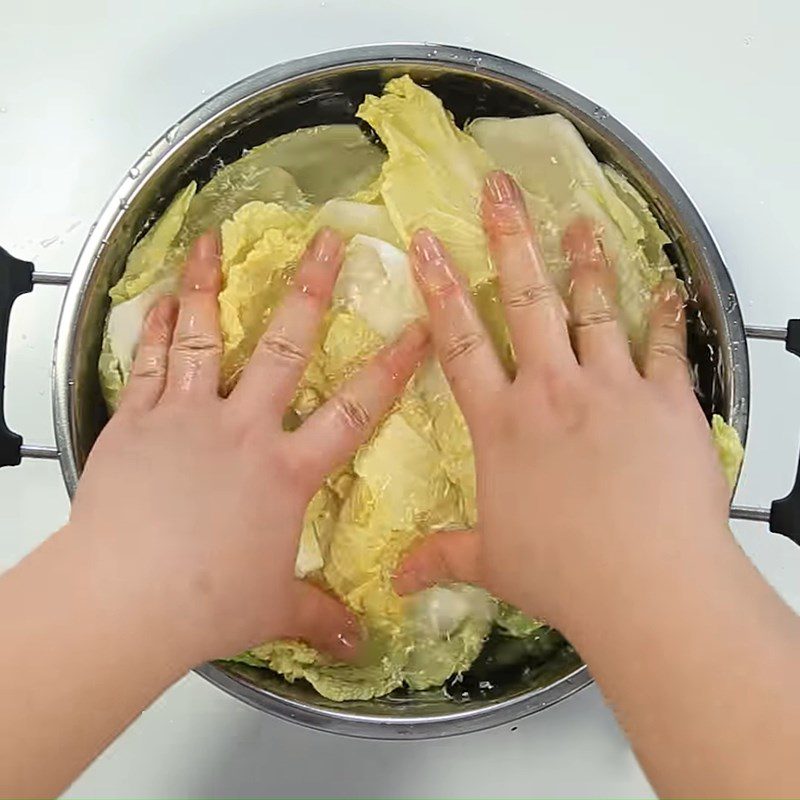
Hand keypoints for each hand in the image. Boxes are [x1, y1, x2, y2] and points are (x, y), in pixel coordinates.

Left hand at [69, 228, 427, 665]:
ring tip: (214, 240)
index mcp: (286, 470)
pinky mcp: (137, 421)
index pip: (355, 410)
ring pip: (207, 337)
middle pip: (286, 347)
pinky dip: (158, 327)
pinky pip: (150, 363)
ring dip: (213, 285)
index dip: (391, 368)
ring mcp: (187, 417)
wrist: (126, 598)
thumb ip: (319, 615)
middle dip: (310, 289)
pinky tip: (162, 298)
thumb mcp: (274, 609)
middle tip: (325, 241)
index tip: (417, 329)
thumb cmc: (206, 604)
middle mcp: (243, 429)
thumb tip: (360, 641)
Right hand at [396, 171, 730, 633]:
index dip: (441, 288)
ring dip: (584, 260)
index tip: (429, 242)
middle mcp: (552, 390)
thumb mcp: (493, 563)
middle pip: (525, 300)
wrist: (647, 584)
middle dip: (510, 239)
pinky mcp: (667, 400)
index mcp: (503, 423)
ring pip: (593, 307)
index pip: (460, 341)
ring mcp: (612, 388)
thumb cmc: (563, 573)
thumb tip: (395, 583)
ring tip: (579, 220)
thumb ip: (442, 557)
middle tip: (500, 189)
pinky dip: (664, 312)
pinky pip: (665, 344)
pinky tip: (663, 284)